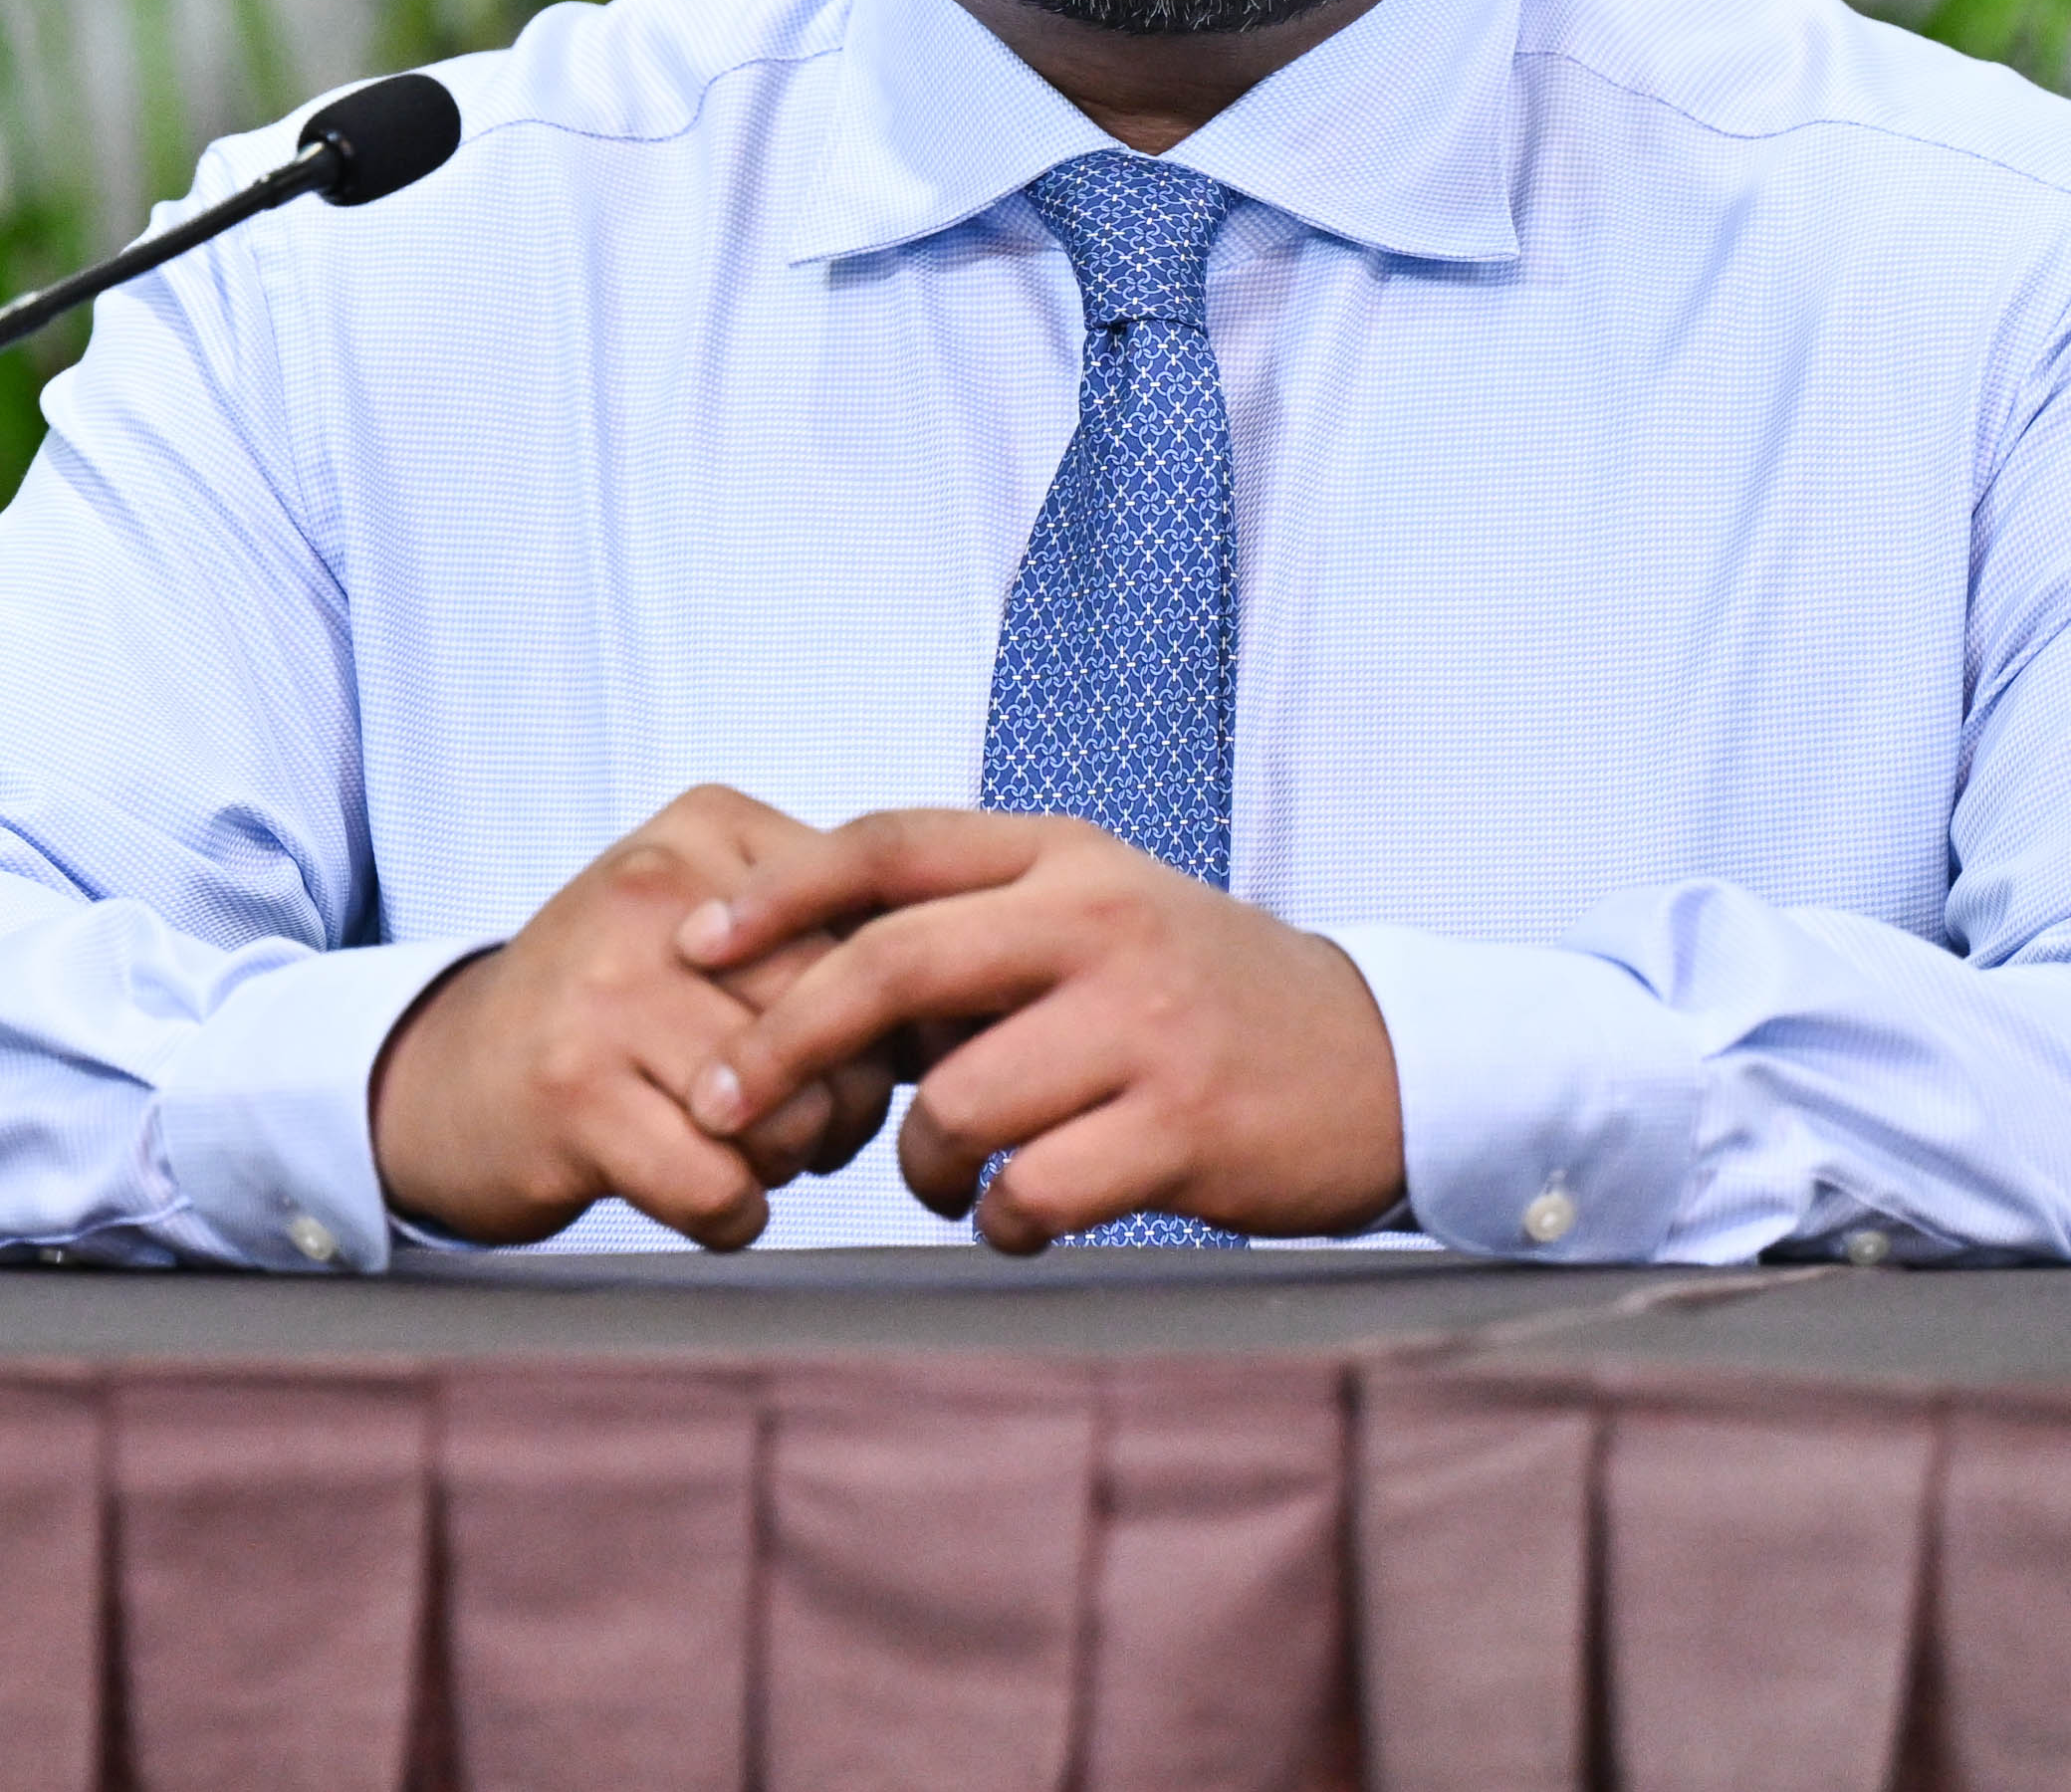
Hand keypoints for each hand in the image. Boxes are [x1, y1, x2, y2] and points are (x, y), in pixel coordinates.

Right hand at [367, 785, 903, 1248]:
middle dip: (847, 1102)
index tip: (860, 1056)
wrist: (446, 1078)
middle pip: (846, 1023)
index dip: (894, 1019)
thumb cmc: (616, 1014)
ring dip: (785, 1164)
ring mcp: (606, 989)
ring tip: (738, 1151)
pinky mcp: (572, 1092)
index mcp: (707, 830)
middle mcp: (654, 890)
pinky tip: (697, 1196)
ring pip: (793, 1113)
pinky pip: (723, 1189)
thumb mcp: (714, 929)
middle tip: (802, 1126)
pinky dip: (731, 1218)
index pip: (878, 927)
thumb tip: (982, 1008)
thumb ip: (832, 940)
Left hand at [670, 810, 1404, 1247]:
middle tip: (723, 1104)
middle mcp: (1099, 922)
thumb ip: (970, 929)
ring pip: (955, 1100)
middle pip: (891, 965)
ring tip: (945, 1180)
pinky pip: (1032, 1193)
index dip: (776, 892)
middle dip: (783, 1040)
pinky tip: (1015, 1222)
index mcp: (1062, 857)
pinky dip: (998, 1224)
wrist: (1381, 1064)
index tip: (688, 943)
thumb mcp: (1095, 917)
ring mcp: (1145, 1024)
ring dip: (920, 1163)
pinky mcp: (1183, 1128)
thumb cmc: (1198, 996)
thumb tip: (802, 973)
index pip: (887, 847)